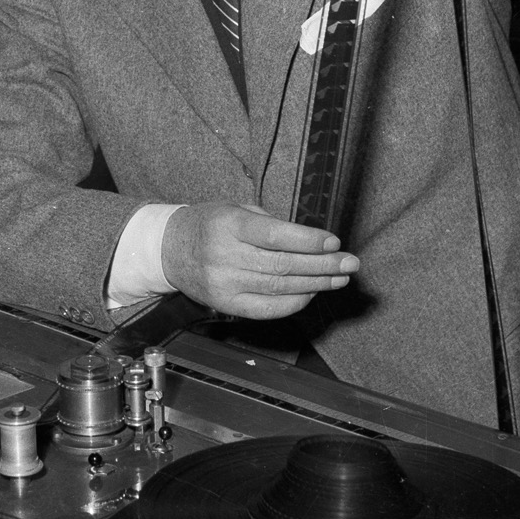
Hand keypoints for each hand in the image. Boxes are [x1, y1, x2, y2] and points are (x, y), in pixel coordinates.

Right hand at [160, 203, 359, 320]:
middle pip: (282, 265)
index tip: (333, 241)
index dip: (307, 240)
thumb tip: (311, 241)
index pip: (274, 235)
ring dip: (316, 284)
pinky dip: (294, 302)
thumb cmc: (207, 224)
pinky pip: (268, 309)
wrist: (169, 249)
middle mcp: (225, 256)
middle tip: (350, 263)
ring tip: (339, 278)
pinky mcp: (226, 304)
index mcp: (228, 225)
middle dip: (322, 265)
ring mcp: (225, 284)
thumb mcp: (234, 209)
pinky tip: (312, 293)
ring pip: (280, 288)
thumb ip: (269, 223)